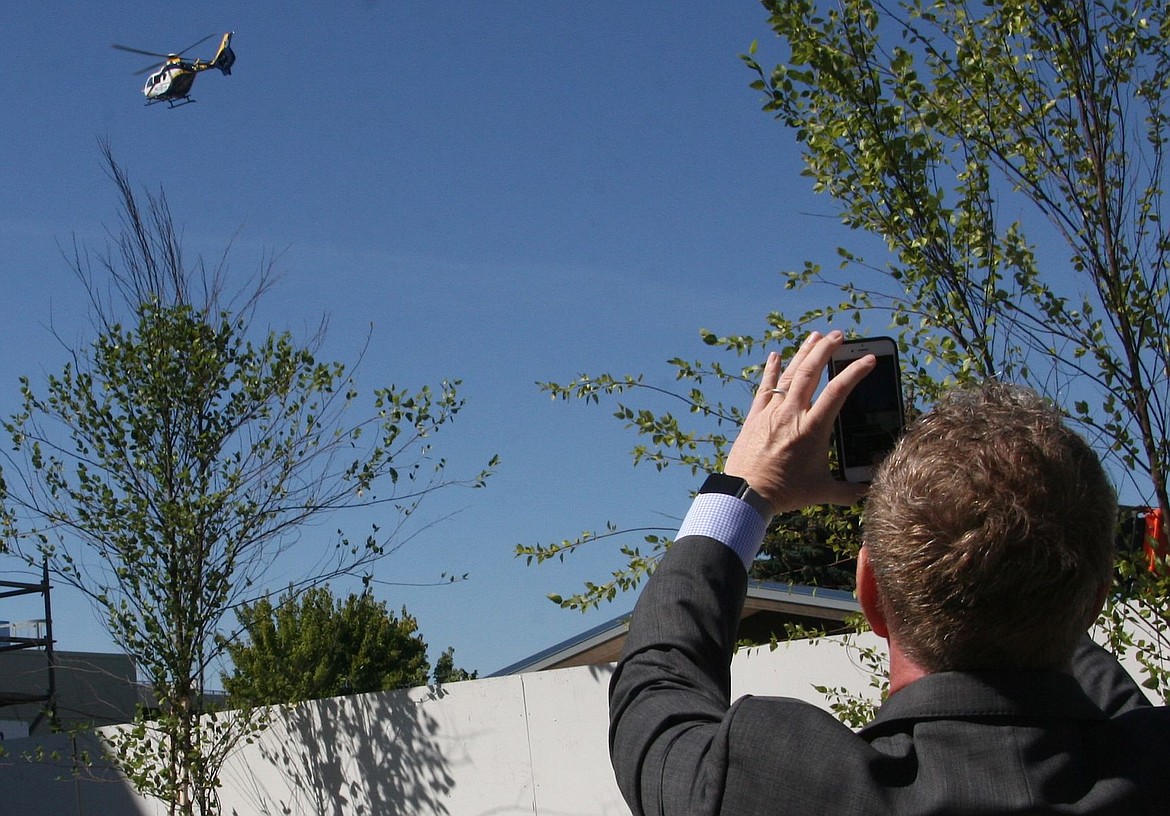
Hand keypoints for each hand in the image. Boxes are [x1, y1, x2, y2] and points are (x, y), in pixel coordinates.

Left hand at [724, 331, 873, 514]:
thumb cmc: (785, 493)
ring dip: (803, 353)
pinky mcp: (755, 417)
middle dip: (826, 350)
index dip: (854, 372)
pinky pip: (765, 388)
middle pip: (811, 372)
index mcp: (813, 429)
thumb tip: (867, 492)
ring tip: (815, 336)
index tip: (868, 360)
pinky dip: (771, 370)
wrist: (746, 494)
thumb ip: (848, 491)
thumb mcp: (822, 491)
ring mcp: (772, 413)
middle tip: (838, 335)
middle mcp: (792, 415)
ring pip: (789, 375)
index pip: (837, 392)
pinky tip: (775, 355)